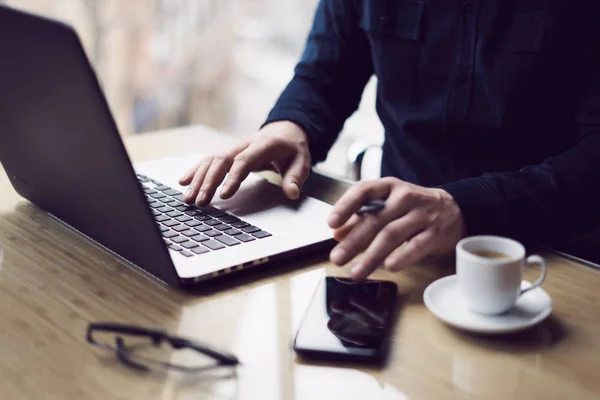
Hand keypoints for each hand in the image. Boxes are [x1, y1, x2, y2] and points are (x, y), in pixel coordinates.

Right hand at [179, 121, 310, 206]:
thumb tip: (292, 193)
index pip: (244, 160)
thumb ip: (296, 177)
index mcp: (263, 145)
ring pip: (211, 160)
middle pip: (222, 160)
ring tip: (189, 199)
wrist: (285, 131)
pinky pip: (209, 160)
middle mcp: (244, 144)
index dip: (233, 177)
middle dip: (209, 182)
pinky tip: (183, 182)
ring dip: (198, 179)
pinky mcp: (228, 153)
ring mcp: (234, 147)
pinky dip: (195, 171)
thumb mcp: (302, 161)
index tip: (224, 194)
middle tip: (201, 202)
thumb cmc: (292, 148)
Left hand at [327, 178, 465, 280]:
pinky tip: (390, 267)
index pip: (363, 191)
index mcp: (388, 187)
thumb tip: (337, 234)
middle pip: (375, 219)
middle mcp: (404, 197)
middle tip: (337, 258)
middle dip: (353, 241)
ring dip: (372, 256)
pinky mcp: (436, 233)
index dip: (345, 206)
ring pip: (392, 234)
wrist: (452, 210)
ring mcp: (422, 214)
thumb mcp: (386, 206)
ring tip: (356, 272)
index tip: (331, 223)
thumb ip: (361, 218)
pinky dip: (403, 256)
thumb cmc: (411, 208)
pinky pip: (417, 245)